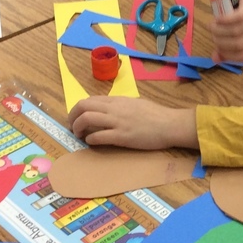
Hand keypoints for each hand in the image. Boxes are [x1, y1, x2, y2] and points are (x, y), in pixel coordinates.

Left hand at [69, 96, 197, 149]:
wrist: (170, 124)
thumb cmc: (157, 115)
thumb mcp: (137, 104)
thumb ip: (122, 106)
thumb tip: (111, 110)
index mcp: (118, 100)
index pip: (90, 100)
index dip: (79, 108)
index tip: (77, 117)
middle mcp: (114, 108)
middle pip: (84, 106)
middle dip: (73, 116)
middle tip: (72, 126)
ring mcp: (117, 122)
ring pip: (87, 118)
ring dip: (78, 127)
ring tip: (78, 135)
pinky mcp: (122, 136)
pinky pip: (98, 136)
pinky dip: (90, 139)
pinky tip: (91, 142)